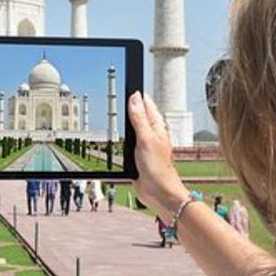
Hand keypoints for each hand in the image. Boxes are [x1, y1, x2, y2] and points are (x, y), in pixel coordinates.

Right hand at [129, 91, 188, 218]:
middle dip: (128, 106)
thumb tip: (135, 97)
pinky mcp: (136, 156)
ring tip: (117, 112)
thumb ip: (139, 118)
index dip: (136, 94)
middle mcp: (150, 133)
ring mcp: (143, 144)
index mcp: (156, 125)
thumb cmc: (158, 168)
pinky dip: (122, 139)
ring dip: (124, 123)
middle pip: (137, 114)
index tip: (127, 83)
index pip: (145, 103)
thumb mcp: (146, 138)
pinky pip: (127, 143)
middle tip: (118, 95)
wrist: (157, 192)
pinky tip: (117, 137)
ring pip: (130, 128)